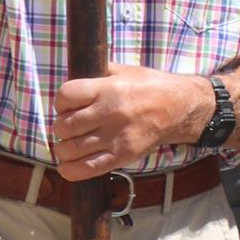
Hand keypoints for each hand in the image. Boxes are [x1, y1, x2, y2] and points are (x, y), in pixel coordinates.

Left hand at [53, 65, 204, 181]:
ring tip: (68, 144)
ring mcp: (115, 137)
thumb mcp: (123, 70)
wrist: (179, 109)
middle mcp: (109, 113)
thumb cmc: (149, 87)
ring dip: (63, 148)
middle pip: (64, 125)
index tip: (66, 105)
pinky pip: (87, 169)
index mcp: (107, 89)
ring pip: (71, 149)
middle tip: (69, 126)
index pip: (65, 96)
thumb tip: (72, 84)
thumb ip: (97, 74)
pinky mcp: (122, 156)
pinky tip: (68, 164)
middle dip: (60, 126)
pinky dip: (70, 169)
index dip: (61, 101)